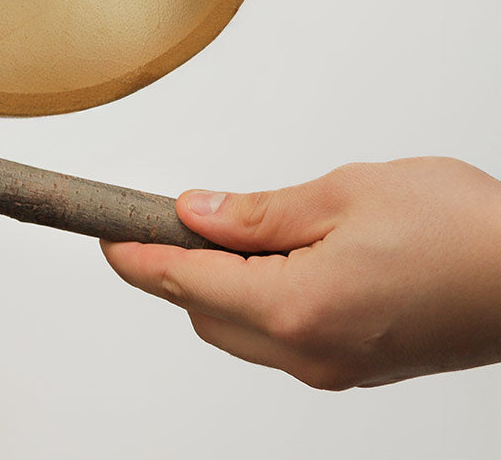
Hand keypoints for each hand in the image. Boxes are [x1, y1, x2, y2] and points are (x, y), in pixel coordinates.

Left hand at [101, 158, 500, 389]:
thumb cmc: (458, 229)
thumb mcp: (343, 195)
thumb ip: (257, 213)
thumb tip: (195, 214)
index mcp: (297, 309)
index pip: (185, 284)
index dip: (136, 257)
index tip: (106, 236)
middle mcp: (310, 354)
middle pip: (204, 315)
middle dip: (174, 268)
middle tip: (164, 218)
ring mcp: (334, 368)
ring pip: (238, 330)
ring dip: (214, 284)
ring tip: (223, 230)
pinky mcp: (354, 367)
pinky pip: (277, 337)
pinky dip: (254, 299)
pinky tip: (268, 259)